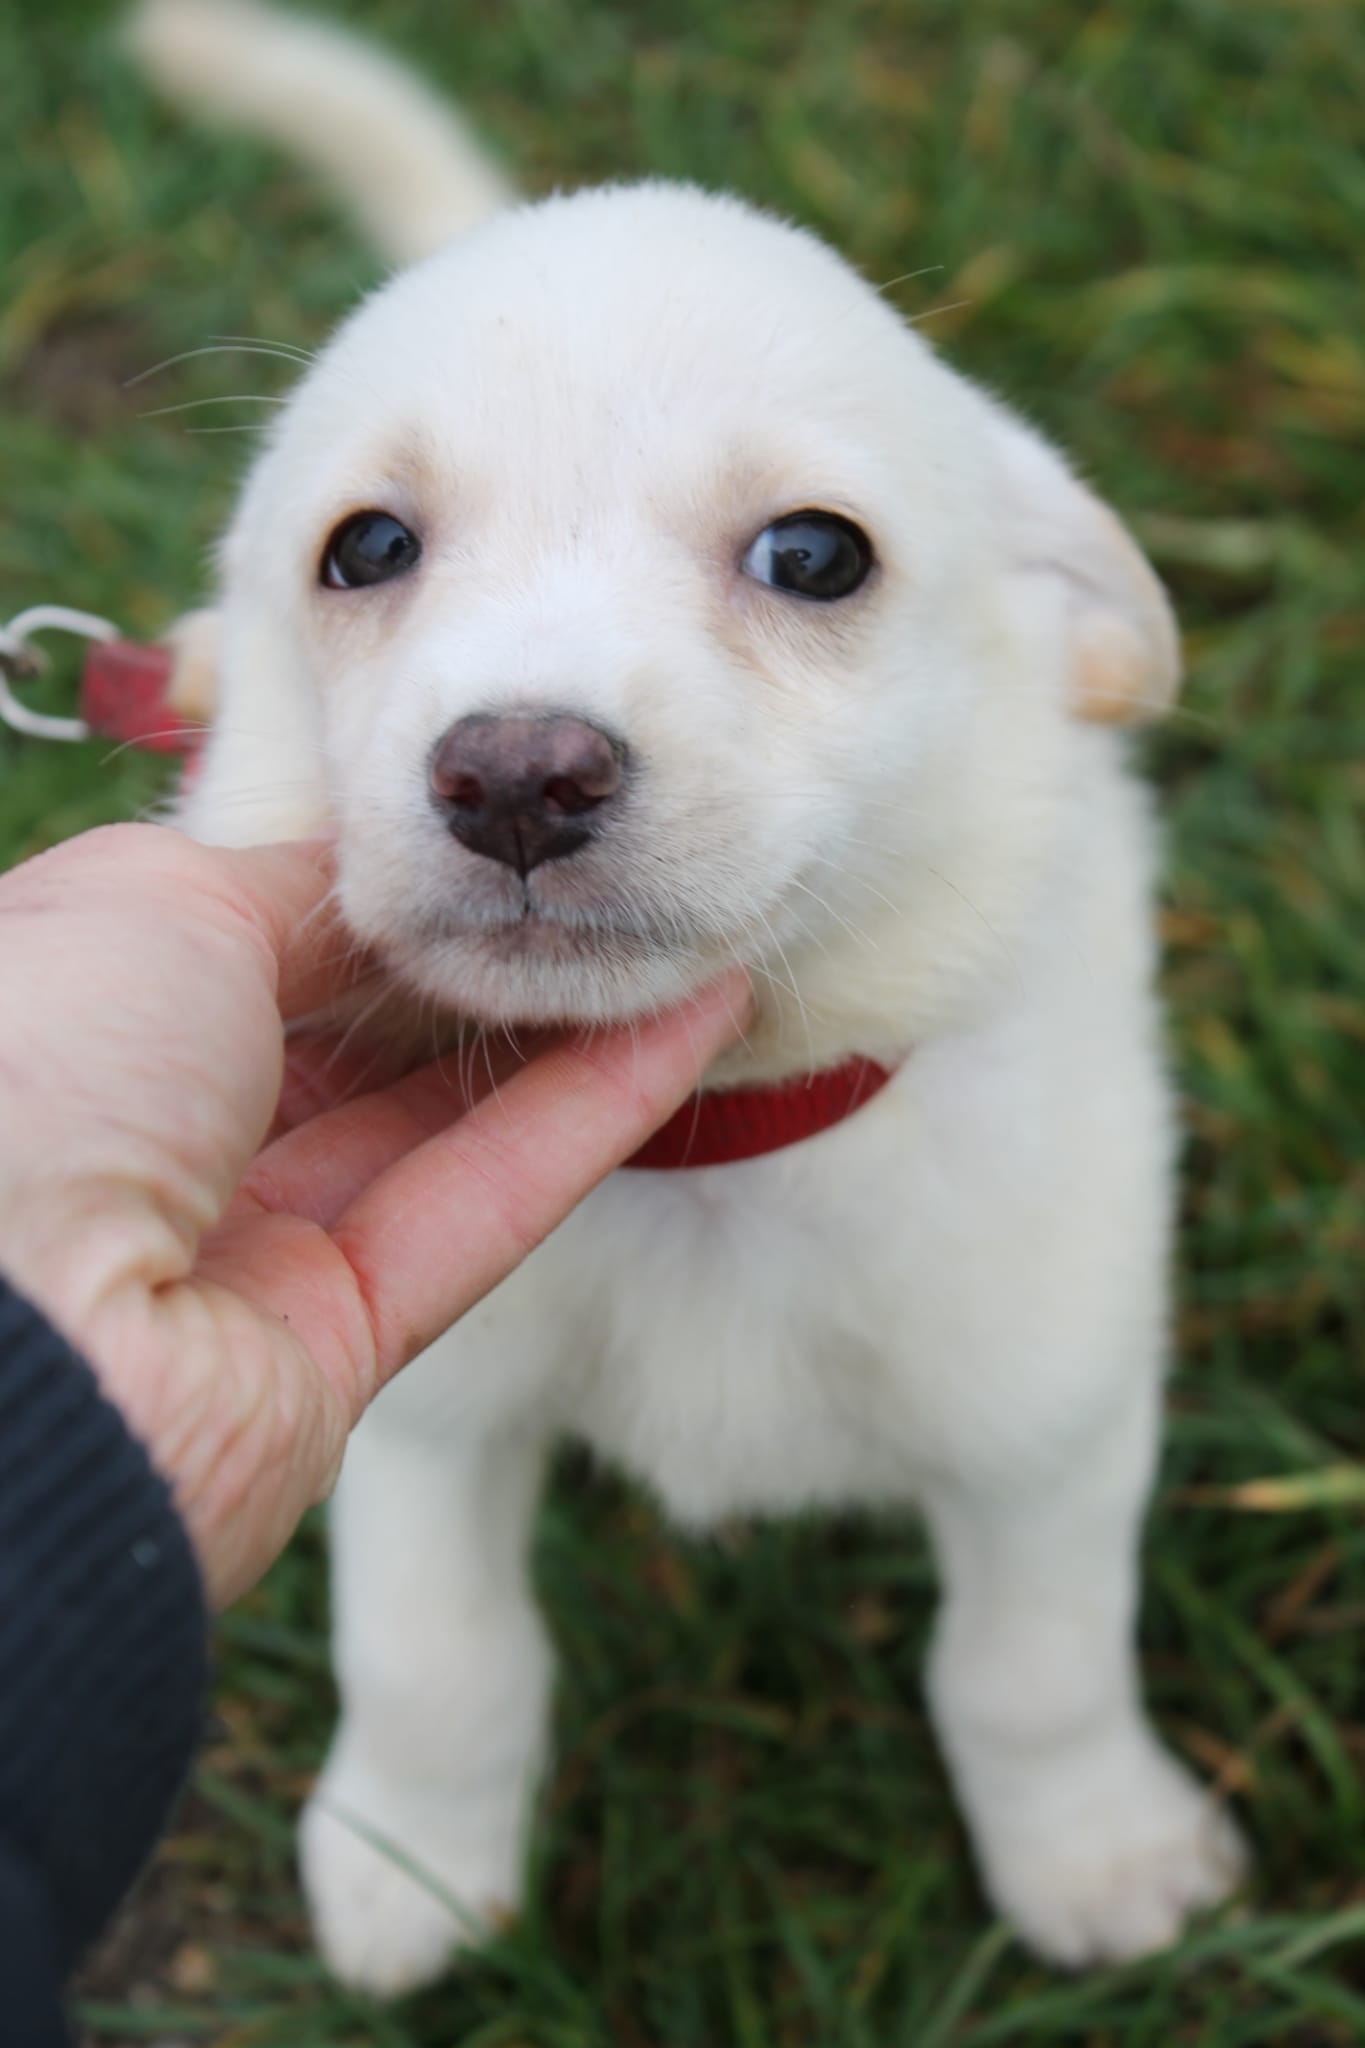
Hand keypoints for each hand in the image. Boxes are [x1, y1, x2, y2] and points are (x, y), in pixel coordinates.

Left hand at [0, 824, 746, 1604]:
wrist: (18, 1345)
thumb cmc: (43, 1072)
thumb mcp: (152, 905)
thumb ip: (286, 883)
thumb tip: (384, 883)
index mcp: (75, 1026)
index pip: (241, 943)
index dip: (368, 896)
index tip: (482, 841)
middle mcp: (150, 1142)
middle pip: (346, 1044)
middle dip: (471, 967)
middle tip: (594, 884)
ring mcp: (247, 1252)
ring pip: (430, 1128)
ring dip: (556, 1035)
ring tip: (676, 935)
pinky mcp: (342, 1347)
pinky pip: (481, 1208)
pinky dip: (589, 1115)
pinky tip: (691, 1024)